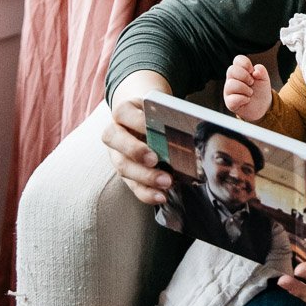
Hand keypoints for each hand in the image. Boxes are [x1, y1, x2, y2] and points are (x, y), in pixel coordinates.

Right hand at [102, 72, 173, 204]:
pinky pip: (132, 185)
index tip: (152, 127)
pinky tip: (161, 196)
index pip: (122, 112)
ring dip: (145, 176)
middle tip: (154, 159)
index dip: (136, 121)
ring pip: (122, 167)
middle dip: (135, 151)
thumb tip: (189, 124)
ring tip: (166, 182)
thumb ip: (166, 115)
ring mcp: (117, 154)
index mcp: (123, 112)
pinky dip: (147, 193)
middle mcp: (115, 133)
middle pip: (115, 141)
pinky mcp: (126, 173)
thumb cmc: (155, 113)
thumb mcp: (158, 108)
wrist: (142, 118)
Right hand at [223, 54, 271, 120]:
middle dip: (244, 76)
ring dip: (245, 89)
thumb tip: (255, 72)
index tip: (253, 72)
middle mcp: (232, 78)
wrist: (262, 106)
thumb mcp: (264, 79)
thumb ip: (261, 71)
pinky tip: (247, 100)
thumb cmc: (260, 90)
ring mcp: (229, 90)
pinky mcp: (229, 102)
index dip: (246, 64)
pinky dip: (243, 99)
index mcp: (240, 70)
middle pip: (231, 70)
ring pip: (230, 84)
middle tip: (252, 83)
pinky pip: (232, 99)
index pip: (237, 60)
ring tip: (250, 93)